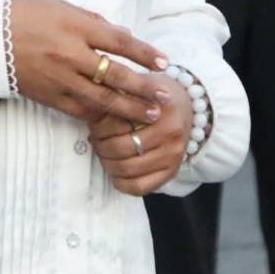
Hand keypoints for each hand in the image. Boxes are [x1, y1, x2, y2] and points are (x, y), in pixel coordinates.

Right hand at [8, 0, 172, 126]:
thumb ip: (92, 21)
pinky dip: (100, 113)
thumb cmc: (22, 15)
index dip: (144, 53)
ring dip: (129, 107)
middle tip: (164, 96)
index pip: (118, 41)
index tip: (163, 62)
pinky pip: (80, 108)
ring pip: (102, 98)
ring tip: (149, 113)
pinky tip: (115, 117)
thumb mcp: (58, 7)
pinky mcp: (48, 95)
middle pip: (115, 74)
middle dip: (143, 87)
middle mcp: (69, 54)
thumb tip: (122, 35)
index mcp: (73, 27)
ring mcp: (59, 78)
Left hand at [89, 80, 194, 196]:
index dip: (97, 127)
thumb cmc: (153, 97)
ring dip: (107, 164)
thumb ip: (114, 95)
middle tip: (95, 141)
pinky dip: (121, 183)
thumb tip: (86, 107)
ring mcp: (173, 155)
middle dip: (100, 146)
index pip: (116, 124)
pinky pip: (140, 187)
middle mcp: (170, 133)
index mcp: (158, 108)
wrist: (188, 107)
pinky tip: (116, 172)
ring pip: (128, 169)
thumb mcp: (137, 86)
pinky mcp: (172, 172)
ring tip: (104, 154)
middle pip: (120, 148)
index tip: (92, 125)